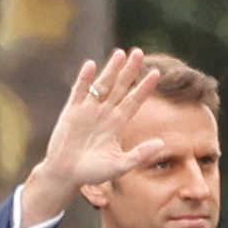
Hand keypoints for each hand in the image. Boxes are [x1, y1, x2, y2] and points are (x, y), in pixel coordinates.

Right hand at [13, 47, 164, 227]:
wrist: (65, 175)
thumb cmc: (93, 172)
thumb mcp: (120, 165)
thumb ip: (140, 154)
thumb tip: (162, 144)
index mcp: (117, 124)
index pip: (134, 101)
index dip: (144, 87)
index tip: (156, 73)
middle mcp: (104, 113)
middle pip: (120, 87)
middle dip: (129, 70)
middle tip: (138, 52)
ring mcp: (88, 111)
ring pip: (102, 85)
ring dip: (110, 70)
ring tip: (120, 54)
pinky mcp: (72, 112)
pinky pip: (79, 92)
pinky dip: (85, 79)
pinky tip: (91, 65)